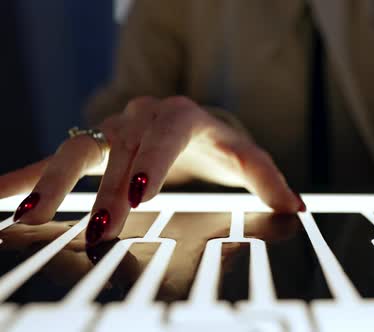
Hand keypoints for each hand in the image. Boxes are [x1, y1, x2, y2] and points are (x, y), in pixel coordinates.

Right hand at [0, 96, 304, 244]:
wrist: (192, 124)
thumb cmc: (219, 144)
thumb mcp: (245, 158)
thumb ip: (269, 180)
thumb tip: (296, 208)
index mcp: (181, 116)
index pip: (165, 135)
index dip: (152, 161)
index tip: (140, 192)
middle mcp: (142, 117)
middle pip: (120, 151)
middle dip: (108, 193)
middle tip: (100, 231)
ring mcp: (112, 128)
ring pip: (78, 151)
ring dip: (54, 184)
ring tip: (29, 216)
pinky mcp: (92, 143)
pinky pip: (55, 158)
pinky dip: (26, 177)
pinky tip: (0, 198)